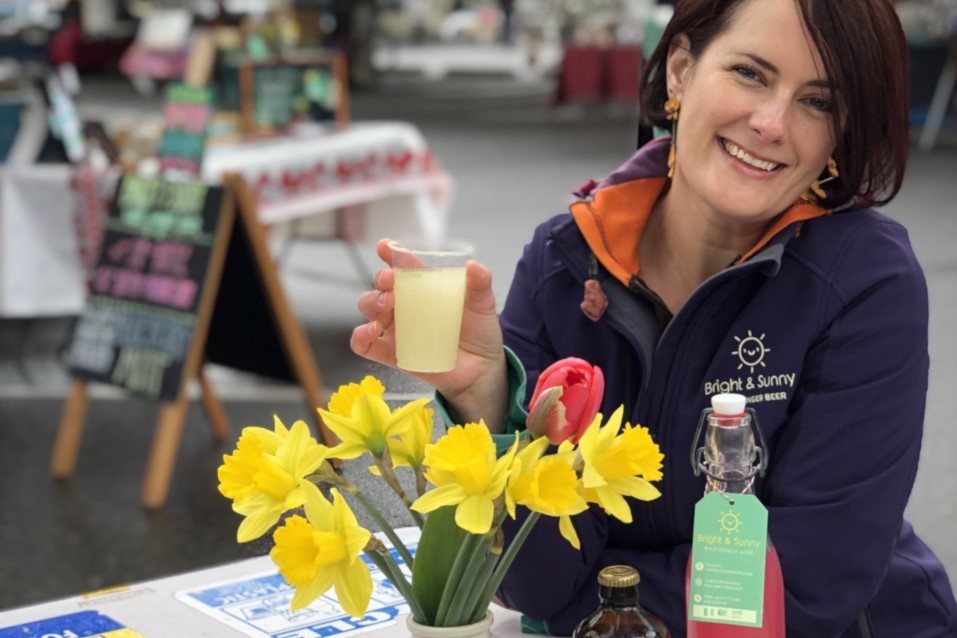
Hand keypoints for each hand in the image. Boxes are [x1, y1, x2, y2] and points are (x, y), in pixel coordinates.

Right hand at [351, 239, 507, 427]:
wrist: (482, 369)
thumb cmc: (479, 332)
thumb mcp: (483, 305)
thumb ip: (480, 284)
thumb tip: (474, 266)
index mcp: (423, 288)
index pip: (403, 266)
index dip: (391, 253)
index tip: (386, 247)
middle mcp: (405, 305)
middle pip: (381, 285)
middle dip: (381, 279)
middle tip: (391, 282)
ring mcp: (396, 329)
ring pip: (369, 309)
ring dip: (372, 302)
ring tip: (387, 305)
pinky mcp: (391, 354)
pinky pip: (364, 345)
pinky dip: (360, 336)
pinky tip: (370, 331)